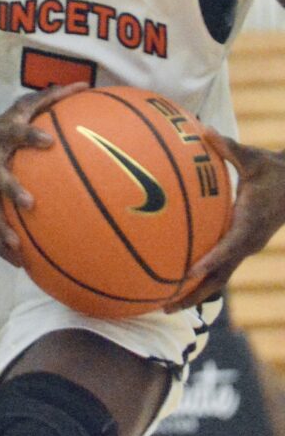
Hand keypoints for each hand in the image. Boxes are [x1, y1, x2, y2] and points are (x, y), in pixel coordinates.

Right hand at [0, 83, 88, 266]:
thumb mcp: (23, 107)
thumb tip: (84, 85)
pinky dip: (3, 248)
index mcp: (4, 137)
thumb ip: (52, 98)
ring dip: (2, 230)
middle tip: (29, 203)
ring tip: (17, 249)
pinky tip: (21, 266)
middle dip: (12, 190)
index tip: (49, 140)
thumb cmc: (5, 123)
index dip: (31, 136)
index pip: (18, 133)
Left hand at [164, 129, 284, 311]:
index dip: (210, 260)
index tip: (189, 272)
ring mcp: (244, 248)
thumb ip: (228, 147)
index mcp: (250, 223)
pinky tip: (174, 281)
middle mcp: (247, 242)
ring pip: (219, 278)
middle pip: (220, 276)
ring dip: (194, 294)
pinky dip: (199, 278)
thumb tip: (203, 129)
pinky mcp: (240, 247)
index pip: (229, 247)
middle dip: (194, 293)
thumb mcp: (253, 157)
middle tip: (165, 305)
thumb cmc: (271, 170)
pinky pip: (218, 267)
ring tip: (163, 305)